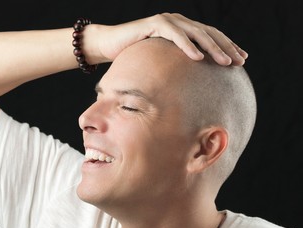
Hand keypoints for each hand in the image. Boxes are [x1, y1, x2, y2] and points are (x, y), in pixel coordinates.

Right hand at [90, 13, 247, 65]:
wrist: (110, 43)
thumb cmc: (135, 55)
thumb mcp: (160, 61)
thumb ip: (176, 64)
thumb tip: (190, 82)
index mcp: (183, 29)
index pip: (210, 36)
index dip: (227, 46)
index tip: (241, 60)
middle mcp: (178, 22)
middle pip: (209, 33)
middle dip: (226, 47)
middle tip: (240, 62)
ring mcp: (168, 21)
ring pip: (196, 33)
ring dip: (212, 48)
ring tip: (225, 62)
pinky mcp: (155, 24)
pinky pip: (175, 35)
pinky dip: (187, 46)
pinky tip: (198, 57)